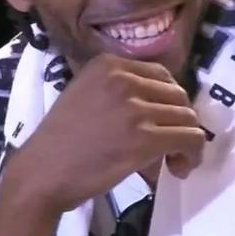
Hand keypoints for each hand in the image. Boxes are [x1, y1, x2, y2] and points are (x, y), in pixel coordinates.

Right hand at [5, 53, 204, 212]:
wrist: (42, 172)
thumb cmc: (61, 138)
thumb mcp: (86, 93)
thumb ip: (121, 88)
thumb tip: (162, 103)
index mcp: (109, 63)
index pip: (161, 74)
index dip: (169, 100)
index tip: (164, 121)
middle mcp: (124, 78)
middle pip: (178, 95)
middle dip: (180, 120)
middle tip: (171, 145)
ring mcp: (135, 107)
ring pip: (188, 117)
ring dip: (188, 141)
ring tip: (174, 161)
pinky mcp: (145, 137)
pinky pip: (190, 139)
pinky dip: (192, 154)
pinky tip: (179, 168)